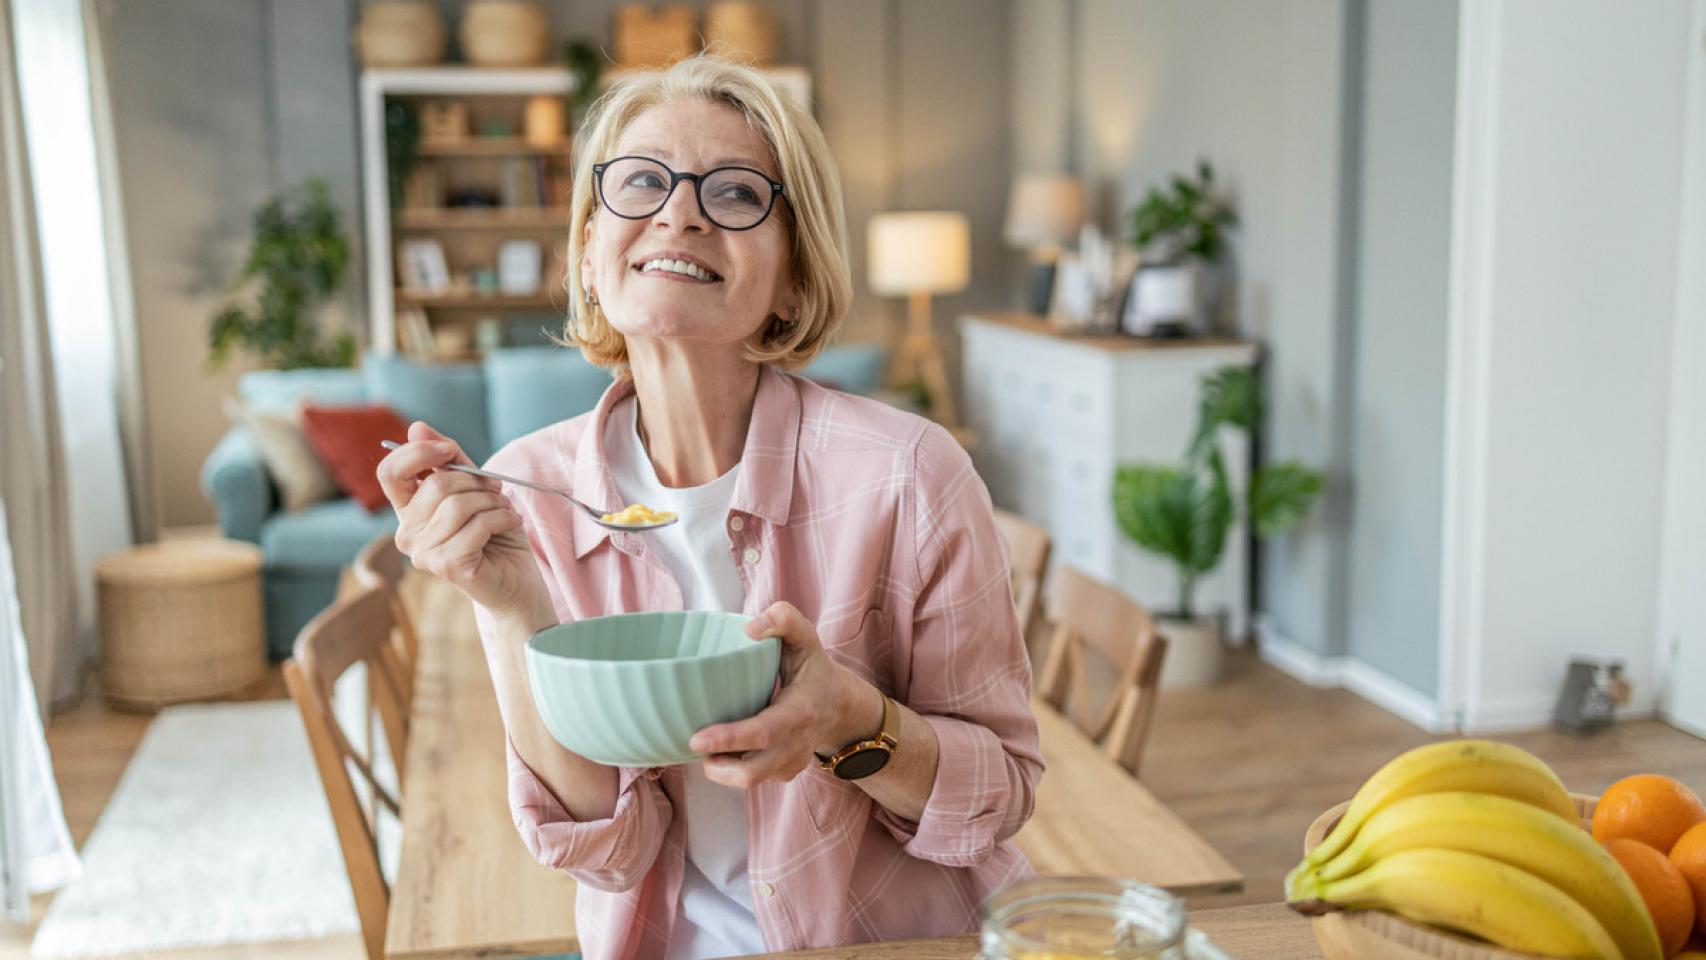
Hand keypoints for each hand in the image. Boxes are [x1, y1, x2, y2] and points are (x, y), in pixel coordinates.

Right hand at [376, 421, 546, 618]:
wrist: (517, 581)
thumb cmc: (496, 534)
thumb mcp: (475, 487)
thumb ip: (448, 459)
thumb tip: (416, 427)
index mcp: (409, 511)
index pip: (390, 473)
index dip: (419, 453)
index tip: (449, 451)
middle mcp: (407, 534)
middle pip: (435, 486)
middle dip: (476, 482)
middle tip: (497, 491)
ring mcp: (424, 553)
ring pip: (458, 505)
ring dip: (493, 502)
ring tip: (505, 510)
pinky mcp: (446, 566)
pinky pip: (477, 525)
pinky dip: (503, 518)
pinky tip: (511, 523)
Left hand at [689, 602, 882, 788]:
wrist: (842, 708)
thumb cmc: (814, 669)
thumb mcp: (805, 638)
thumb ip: (784, 620)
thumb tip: (750, 628)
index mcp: (800, 712)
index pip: (763, 733)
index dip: (729, 738)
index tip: (696, 738)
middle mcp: (796, 745)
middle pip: (752, 772)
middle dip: (718, 766)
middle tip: (692, 743)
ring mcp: (789, 764)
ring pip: (749, 780)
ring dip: (720, 768)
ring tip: (705, 743)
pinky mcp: (781, 775)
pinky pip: (751, 779)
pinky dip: (730, 768)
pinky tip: (721, 747)